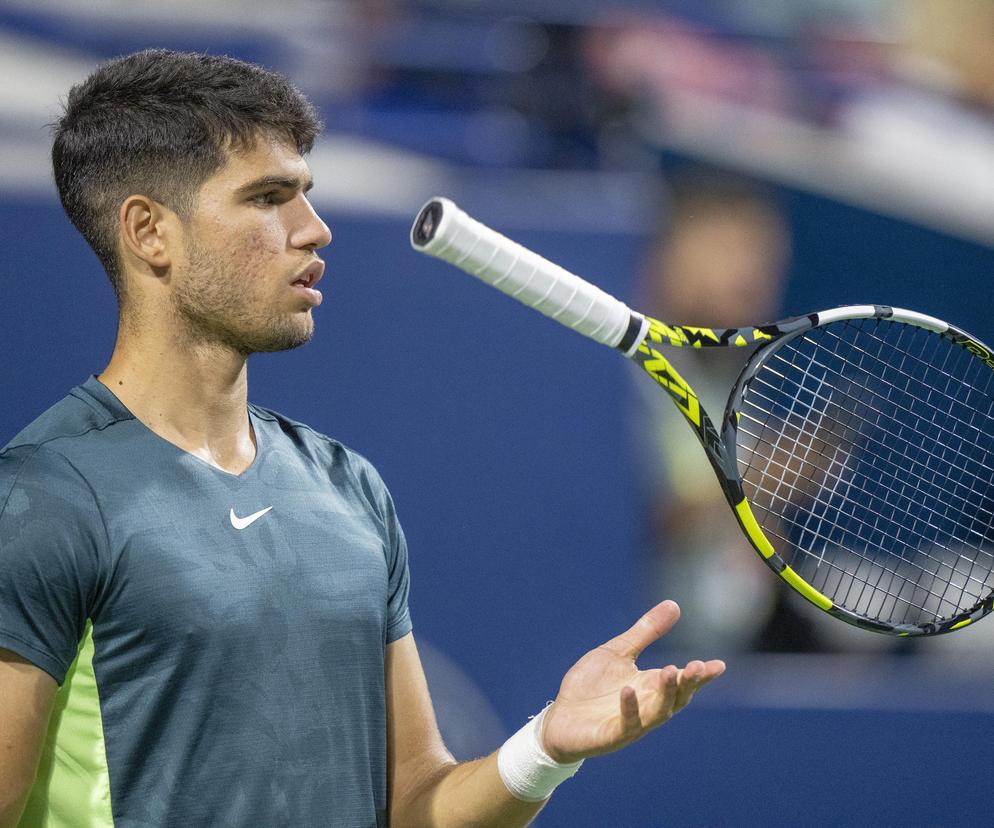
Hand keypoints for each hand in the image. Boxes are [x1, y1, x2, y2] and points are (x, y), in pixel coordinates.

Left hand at [540, 601, 724, 763]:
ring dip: (664, 693)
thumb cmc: (591, 686)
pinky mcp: (611, 735)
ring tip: (669, 670)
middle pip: (676, 697)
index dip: (701, 675)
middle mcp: (647, 707)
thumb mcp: (618, 651)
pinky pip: (625, 724)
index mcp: (651, 686)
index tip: (719, 665)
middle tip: (698, 667)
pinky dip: (629, 708)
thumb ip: (646, 632)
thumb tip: (675, 604)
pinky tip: (628, 689)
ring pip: (657, 712)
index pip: (682, 681)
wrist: (560, 718)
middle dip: (688, 683)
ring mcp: (631, 723)